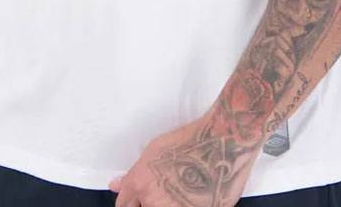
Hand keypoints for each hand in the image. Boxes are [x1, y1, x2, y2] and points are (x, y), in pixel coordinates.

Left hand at [108, 106, 262, 206]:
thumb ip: (133, 175)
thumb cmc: (193, 140)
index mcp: (141, 185)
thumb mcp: (154, 150)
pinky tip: (198, 193)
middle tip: (168, 189)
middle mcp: (155, 203)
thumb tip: (117, 185)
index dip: (133, 201)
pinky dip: (190, 203)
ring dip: (172, 201)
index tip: (139, 200)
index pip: (124, 205)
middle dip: (152, 202)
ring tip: (186, 188)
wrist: (223, 142)